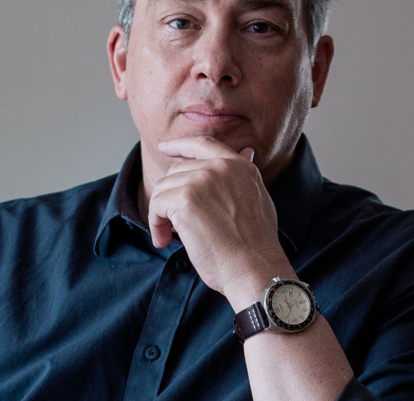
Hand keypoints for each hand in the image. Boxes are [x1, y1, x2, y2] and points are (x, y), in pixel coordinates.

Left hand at [148, 136, 289, 297]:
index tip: (165, 148)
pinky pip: (156, 205)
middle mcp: (221, 167)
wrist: (254, 268)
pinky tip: (165, 240)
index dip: (180, 145)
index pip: (204, 144)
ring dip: (161, 214)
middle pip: (177, 171)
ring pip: (164, 188)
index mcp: (239, 166)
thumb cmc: (255, 245)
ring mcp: (202, 180)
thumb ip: (244, 175)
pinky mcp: (185, 198)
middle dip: (171, 197)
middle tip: (173, 225)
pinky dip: (156, 224)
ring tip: (170, 236)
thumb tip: (246, 151)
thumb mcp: (257, 198)